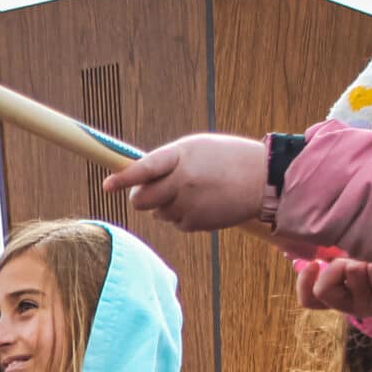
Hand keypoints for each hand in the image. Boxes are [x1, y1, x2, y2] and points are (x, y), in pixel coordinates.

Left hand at [99, 134, 268, 233]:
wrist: (263, 180)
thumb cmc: (226, 159)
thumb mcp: (197, 149)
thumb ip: (167, 161)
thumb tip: (135, 177)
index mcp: (181, 156)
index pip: (146, 168)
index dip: (125, 178)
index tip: (108, 185)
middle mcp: (183, 181)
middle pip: (142, 200)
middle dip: (141, 197)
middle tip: (152, 190)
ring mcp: (189, 205)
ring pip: (158, 212)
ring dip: (166, 205)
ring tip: (195, 191)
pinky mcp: (196, 223)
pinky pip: (175, 223)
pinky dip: (183, 215)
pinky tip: (204, 203)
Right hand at [291, 257, 371, 320]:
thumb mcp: (358, 267)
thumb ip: (335, 263)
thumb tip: (311, 249)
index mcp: (341, 298)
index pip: (310, 301)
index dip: (304, 284)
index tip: (313, 264)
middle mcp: (354, 307)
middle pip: (327, 285)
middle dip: (339, 266)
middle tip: (360, 262)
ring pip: (354, 272)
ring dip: (367, 259)